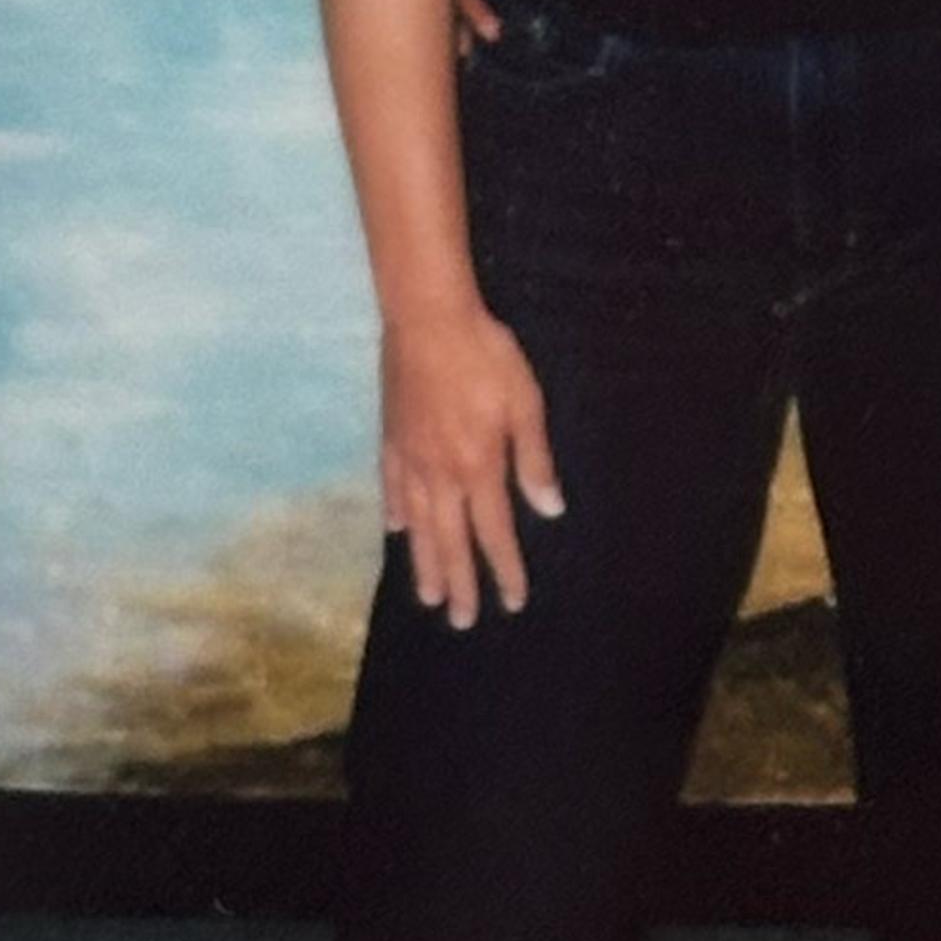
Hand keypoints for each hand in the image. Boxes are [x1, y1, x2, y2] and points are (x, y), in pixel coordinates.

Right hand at [380, 301, 563, 625]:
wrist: (427, 319)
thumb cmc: (486, 355)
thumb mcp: (525, 403)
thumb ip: (535, 459)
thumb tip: (549, 509)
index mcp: (479, 466)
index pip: (494, 532)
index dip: (505, 568)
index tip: (512, 601)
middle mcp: (441, 474)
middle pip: (451, 541)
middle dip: (460, 583)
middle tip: (462, 620)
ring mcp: (410, 458)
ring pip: (418, 526)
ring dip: (425, 563)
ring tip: (429, 596)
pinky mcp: (391, 439)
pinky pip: (393, 488)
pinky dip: (397, 513)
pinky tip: (398, 530)